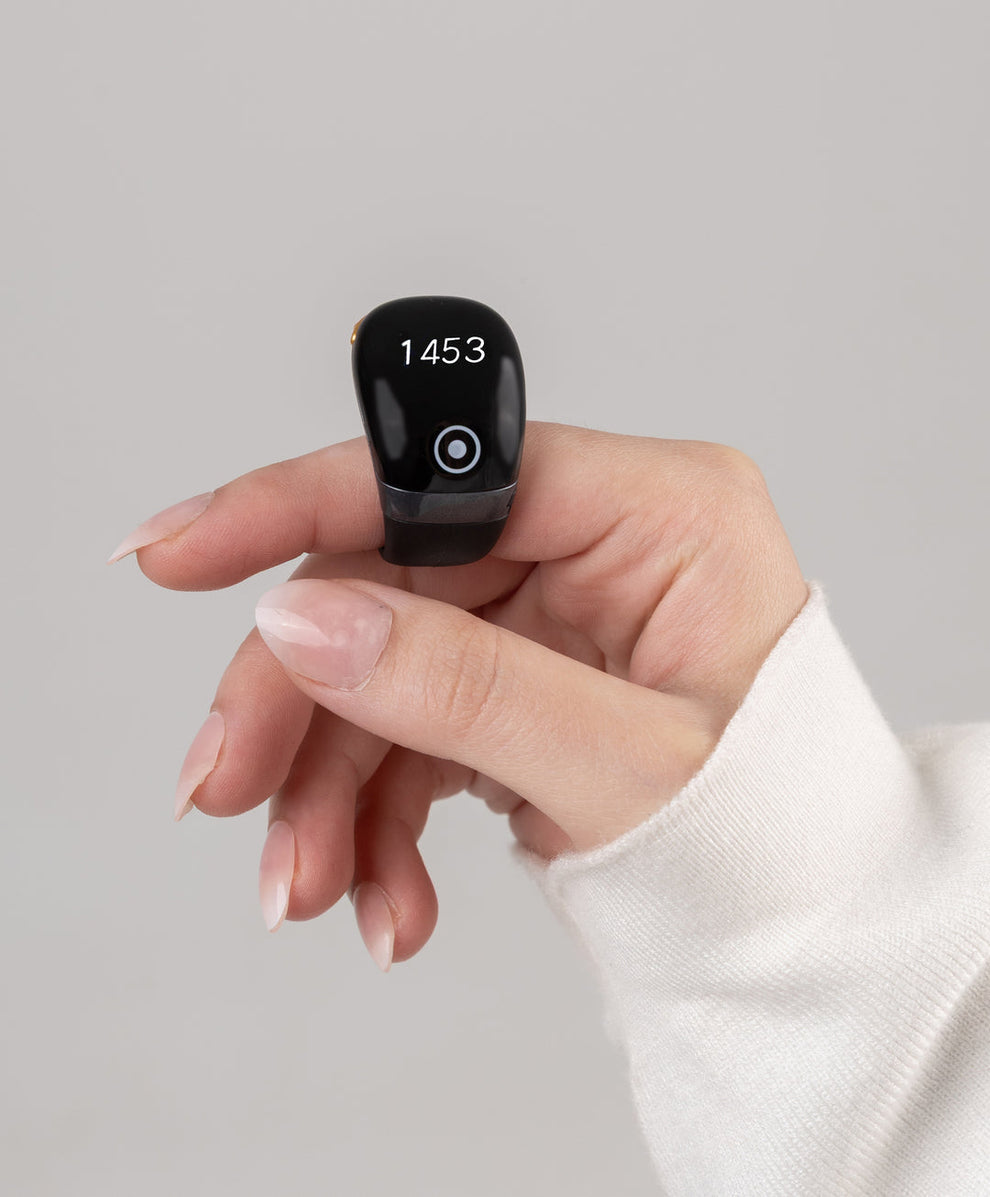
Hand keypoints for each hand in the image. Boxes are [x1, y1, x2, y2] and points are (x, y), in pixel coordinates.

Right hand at [116, 423, 807, 965]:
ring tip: (309, 889)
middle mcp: (598, 546)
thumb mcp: (623, 768)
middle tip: (223, 791)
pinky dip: (379, 815)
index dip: (297, 504)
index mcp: (655, 513)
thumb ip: (463, 689)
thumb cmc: (776, 837)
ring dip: (328, 787)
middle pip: (390, 587)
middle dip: (300, 705)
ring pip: (386, 671)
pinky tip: (380, 897)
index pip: (447, 476)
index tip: (177, 551)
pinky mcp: (525, 681)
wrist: (808, 932)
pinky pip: (417, 730)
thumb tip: (304, 622)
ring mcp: (555, 616)